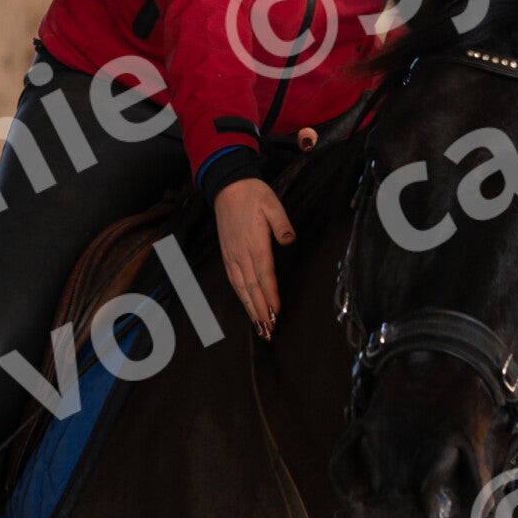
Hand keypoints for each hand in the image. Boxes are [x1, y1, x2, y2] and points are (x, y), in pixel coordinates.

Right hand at [214, 178, 295, 337]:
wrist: (228, 186)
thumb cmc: (253, 195)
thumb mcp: (273, 205)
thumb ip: (282, 225)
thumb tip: (290, 240)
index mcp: (255, 243)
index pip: (265, 275)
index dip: (270, 296)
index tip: (276, 313)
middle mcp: (241, 254)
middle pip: (252, 288)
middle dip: (260, 311)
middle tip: (268, 330)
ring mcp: (232, 255)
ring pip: (241, 288)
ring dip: (250, 308)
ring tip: (259, 326)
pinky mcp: (227, 254)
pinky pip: (233, 280)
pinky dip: (240, 296)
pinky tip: (246, 306)